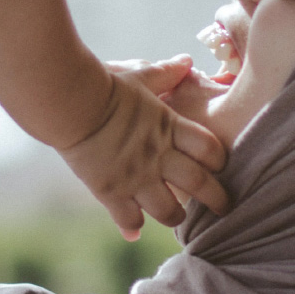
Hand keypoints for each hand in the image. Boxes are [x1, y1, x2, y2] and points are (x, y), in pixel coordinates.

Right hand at [57, 55, 228, 240]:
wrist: (70, 102)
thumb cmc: (105, 84)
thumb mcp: (140, 75)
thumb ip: (166, 72)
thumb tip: (186, 61)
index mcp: (169, 127)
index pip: (210, 149)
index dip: (219, 160)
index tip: (219, 165)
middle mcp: (158, 156)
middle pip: (200, 185)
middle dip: (217, 200)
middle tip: (224, 208)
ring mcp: (135, 177)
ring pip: (169, 211)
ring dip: (176, 216)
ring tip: (177, 217)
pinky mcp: (110, 191)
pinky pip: (128, 219)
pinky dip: (132, 227)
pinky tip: (134, 233)